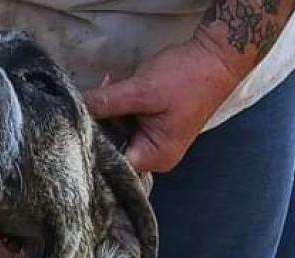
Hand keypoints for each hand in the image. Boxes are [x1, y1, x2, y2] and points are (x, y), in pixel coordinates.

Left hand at [83, 37, 241, 172]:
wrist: (217, 58)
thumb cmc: (188, 78)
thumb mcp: (143, 89)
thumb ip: (108, 101)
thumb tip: (77, 107)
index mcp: (155, 157)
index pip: (114, 161)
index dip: (95, 144)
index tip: (79, 125)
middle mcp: (155, 156)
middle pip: (115, 147)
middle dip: (102, 122)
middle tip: (93, 98)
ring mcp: (156, 141)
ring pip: (120, 131)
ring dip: (111, 110)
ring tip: (110, 85)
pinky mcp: (155, 125)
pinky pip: (129, 120)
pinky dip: (121, 104)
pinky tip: (117, 86)